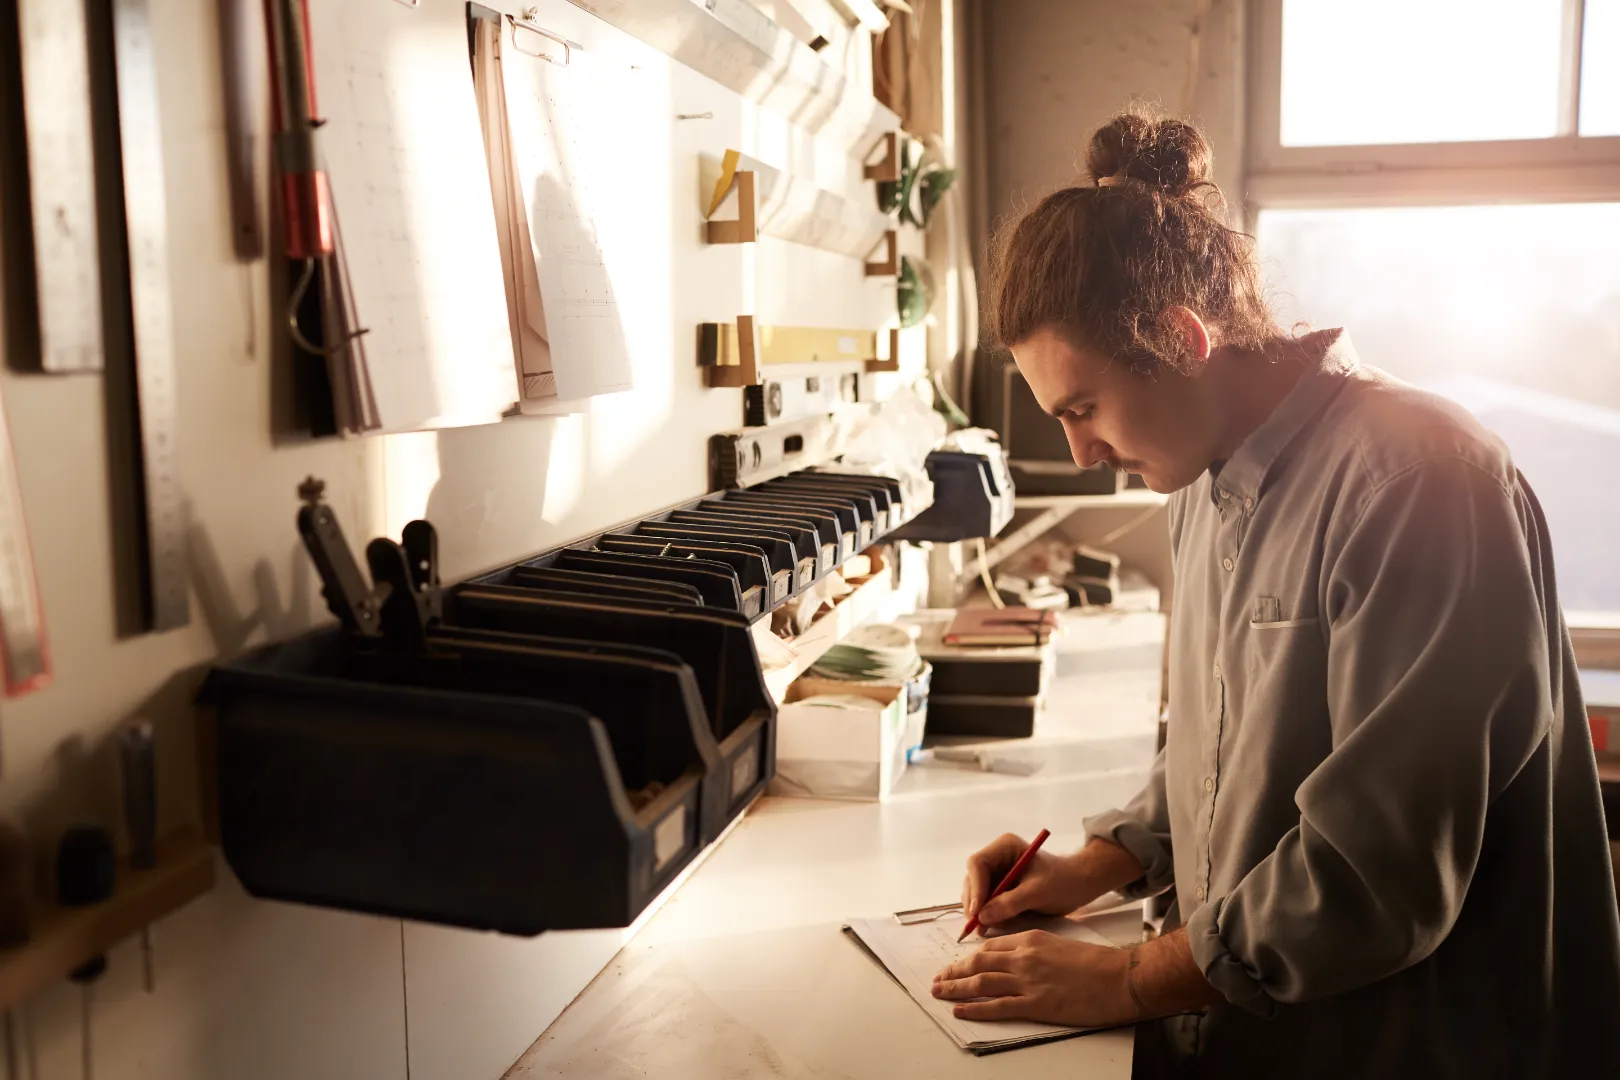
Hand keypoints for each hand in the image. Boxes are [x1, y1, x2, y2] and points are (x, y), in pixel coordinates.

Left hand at [931, 930, 1137, 1026]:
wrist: (1119, 977)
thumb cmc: (1096, 962)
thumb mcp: (1060, 944)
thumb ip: (1035, 949)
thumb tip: (1015, 958)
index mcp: (1031, 939)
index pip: (989, 946)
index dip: (968, 956)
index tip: (956, 963)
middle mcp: (1024, 957)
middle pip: (978, 963)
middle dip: (954, 971)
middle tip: (938, 978)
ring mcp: (1028, 981)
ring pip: (981, 983)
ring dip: (956, 988)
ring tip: (940, 992)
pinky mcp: (1036, 1005)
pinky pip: (997, 1007)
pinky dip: (975, 1009)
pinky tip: (960, 1010)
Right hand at [960, 833, 1094, 931]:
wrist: (1079, 886)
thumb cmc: (1063, 882)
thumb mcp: (1038, 892)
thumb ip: (1010, 903)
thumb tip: (982, 916)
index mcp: (1004, 847)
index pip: (977, 864)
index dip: (975, 887)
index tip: (977, 911)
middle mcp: (997, 858)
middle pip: (972, 880)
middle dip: (975, 903)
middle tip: (978, 926)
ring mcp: (997, 873)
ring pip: (977, 893)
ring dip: (980, 911)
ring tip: (988, 928)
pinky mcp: (1000, 889)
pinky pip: (986, 903)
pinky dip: (989, 915)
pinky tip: (997, 924)